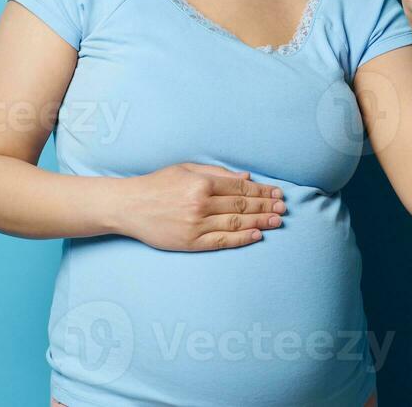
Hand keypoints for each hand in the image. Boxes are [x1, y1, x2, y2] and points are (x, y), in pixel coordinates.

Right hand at [115, 162, 286, 250]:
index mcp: (201, 183)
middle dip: (266, 206)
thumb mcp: (186, 169)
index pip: (240, 188)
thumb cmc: (157, 184)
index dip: (262, 190)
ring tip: (278, 221)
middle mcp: (200, 204)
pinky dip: (241, 239)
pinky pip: (221, 241)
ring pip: (235, 223)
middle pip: (242, 205)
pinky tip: (257, 235)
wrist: (128, 206)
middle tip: (284, 208)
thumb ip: (217, 173)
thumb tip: (246, 177)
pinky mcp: (189, 243)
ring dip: (260, 221)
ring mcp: (195, 225)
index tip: (277, 193)